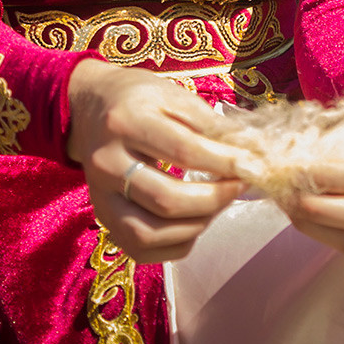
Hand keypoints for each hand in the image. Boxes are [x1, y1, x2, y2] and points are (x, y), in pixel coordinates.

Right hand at [65, 58, 246, 262]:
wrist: (88, 108)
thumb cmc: (139, 99)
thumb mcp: (173, 95)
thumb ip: (209, 124)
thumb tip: (250, 154)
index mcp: (126, 122)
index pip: (184, 152)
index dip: (226, 164)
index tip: (255, 166)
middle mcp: (106, 163)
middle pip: (166, 200)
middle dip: (215, 199)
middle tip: (239, 186)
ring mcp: (99, 196)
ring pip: (149, 233)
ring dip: (196, 225)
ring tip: (217, 203)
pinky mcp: (101, 217)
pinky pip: (140, 249)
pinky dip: (175, 244)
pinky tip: (195, 221)